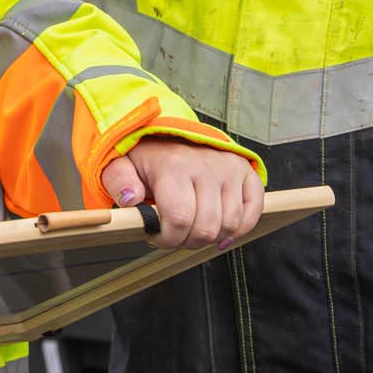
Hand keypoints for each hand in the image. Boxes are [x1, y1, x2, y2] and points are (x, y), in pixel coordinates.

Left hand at [101, 138, 263, 249]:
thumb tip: (132, 200)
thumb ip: (119, 182)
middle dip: (187, 241)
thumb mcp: (120, 164)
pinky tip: (222, 233)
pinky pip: (254, 208)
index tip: (156, 237)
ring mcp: (229, 168)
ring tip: (193, 230)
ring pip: (230, 223)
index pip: (180, 219)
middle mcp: (206, 166)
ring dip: (211, 237)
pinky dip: (240, 228)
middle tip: (174, 235)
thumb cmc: (146, 155)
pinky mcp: (244, 171)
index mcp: (174, 166)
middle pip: (206, 227)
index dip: (168, 239)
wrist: (169, 131)